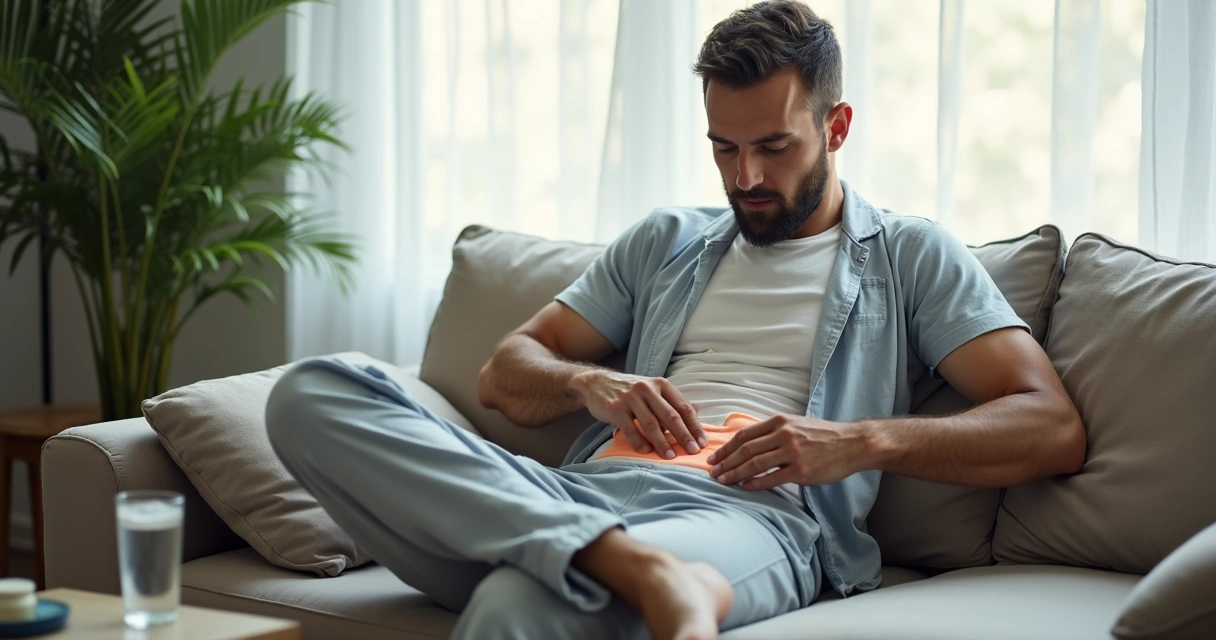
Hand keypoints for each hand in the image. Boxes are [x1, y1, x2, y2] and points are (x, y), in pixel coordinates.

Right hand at [570, 370, 706, 458]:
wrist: (597, 383)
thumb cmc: (629, 390)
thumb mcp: (652, 389)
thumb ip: (672, 401)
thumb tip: (697, 410)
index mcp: (660, 384)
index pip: (683, 407)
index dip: (694, 426)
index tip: (702, 442)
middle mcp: (647, 389)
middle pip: (670, 416)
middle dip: (683, 436)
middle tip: (692, 451)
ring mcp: (630, 398)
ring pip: (651, 424)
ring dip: (662, 443)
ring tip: (670, 456)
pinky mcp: (615, 408)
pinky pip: (630, 429)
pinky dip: (639, 442)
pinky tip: (646, 451)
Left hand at [706, 414, 873, 488]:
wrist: (853, 443)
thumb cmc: (823, 435)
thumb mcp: (796, 424)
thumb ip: (774, 431)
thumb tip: (750, 442)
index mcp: (779, 422)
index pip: (744, 435)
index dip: (726, 447)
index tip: (714, 457)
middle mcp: (783, 435)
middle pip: (745, 449)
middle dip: (725, 462)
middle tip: (712, 472)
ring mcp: (792, 453)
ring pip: (754, 464)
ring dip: (735, 474)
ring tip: (723, 481)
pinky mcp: (801, 470)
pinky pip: (772, 478)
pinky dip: (755, 483)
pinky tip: (744, 487)